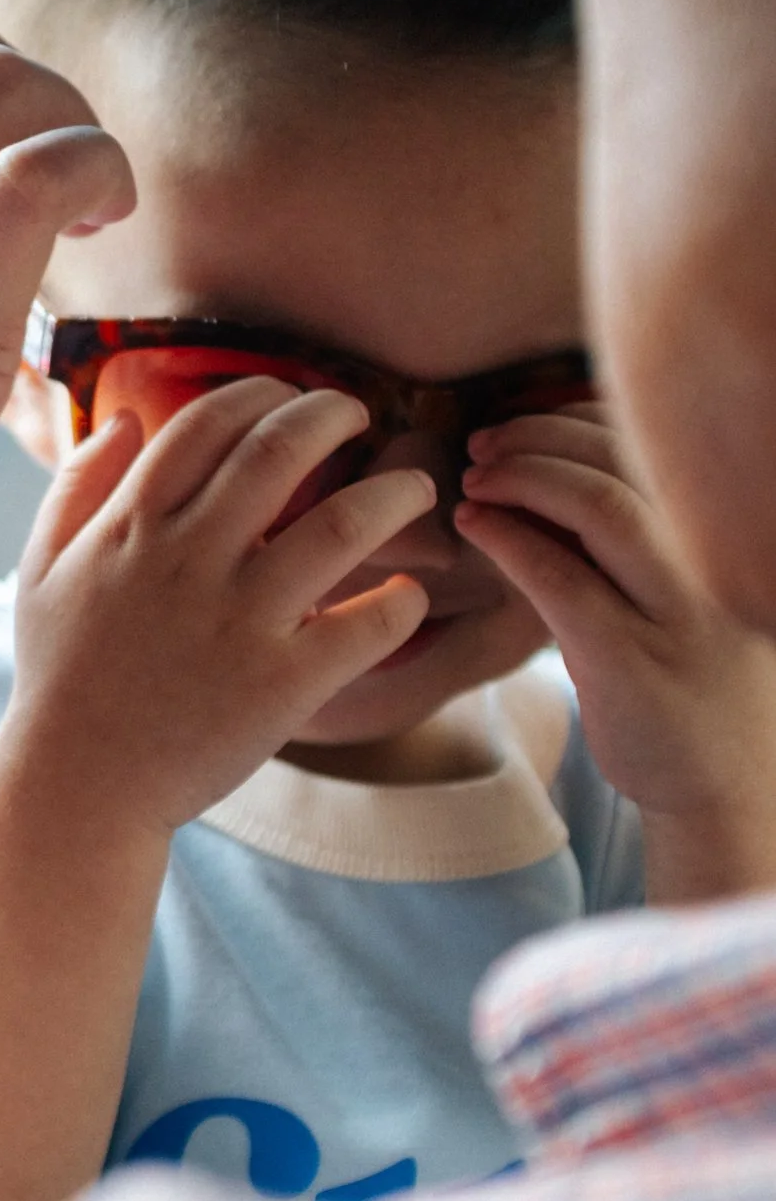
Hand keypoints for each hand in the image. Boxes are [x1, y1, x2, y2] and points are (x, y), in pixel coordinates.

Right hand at [6, 379, 438, 835]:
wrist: (78, 787)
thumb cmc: (61, 675)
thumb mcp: (40, 571)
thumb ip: (75, 488)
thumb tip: (125, 419)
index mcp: (131, 527)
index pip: (206, 423)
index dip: (258, 393)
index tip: (287, 396)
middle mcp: (188, 561)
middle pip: (280, 450)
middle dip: (332, 413)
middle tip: (359, 416)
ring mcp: (239, 622)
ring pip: (344, 526)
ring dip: (394, 494)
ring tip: (414, 491)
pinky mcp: (283, 686)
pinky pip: (370, 624)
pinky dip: (402, 600)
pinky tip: (407, 594)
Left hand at [458, 405, 775, 829]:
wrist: (728, 783)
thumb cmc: (682, 673)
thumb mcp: (673, 588)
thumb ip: (632, 529)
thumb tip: (544, 455)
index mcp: (725, 536)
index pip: (652, 442)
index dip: (575, 417)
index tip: (520, 422)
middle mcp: (714, 565)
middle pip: (626, 460)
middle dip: (539, 437)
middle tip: (481, 445)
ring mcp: (681, 615)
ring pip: (601, 508)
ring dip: (522, 478)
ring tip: (473, 481)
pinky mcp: (634, 665)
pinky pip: (563, 581)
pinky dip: (509, 539)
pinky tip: (471, 525)